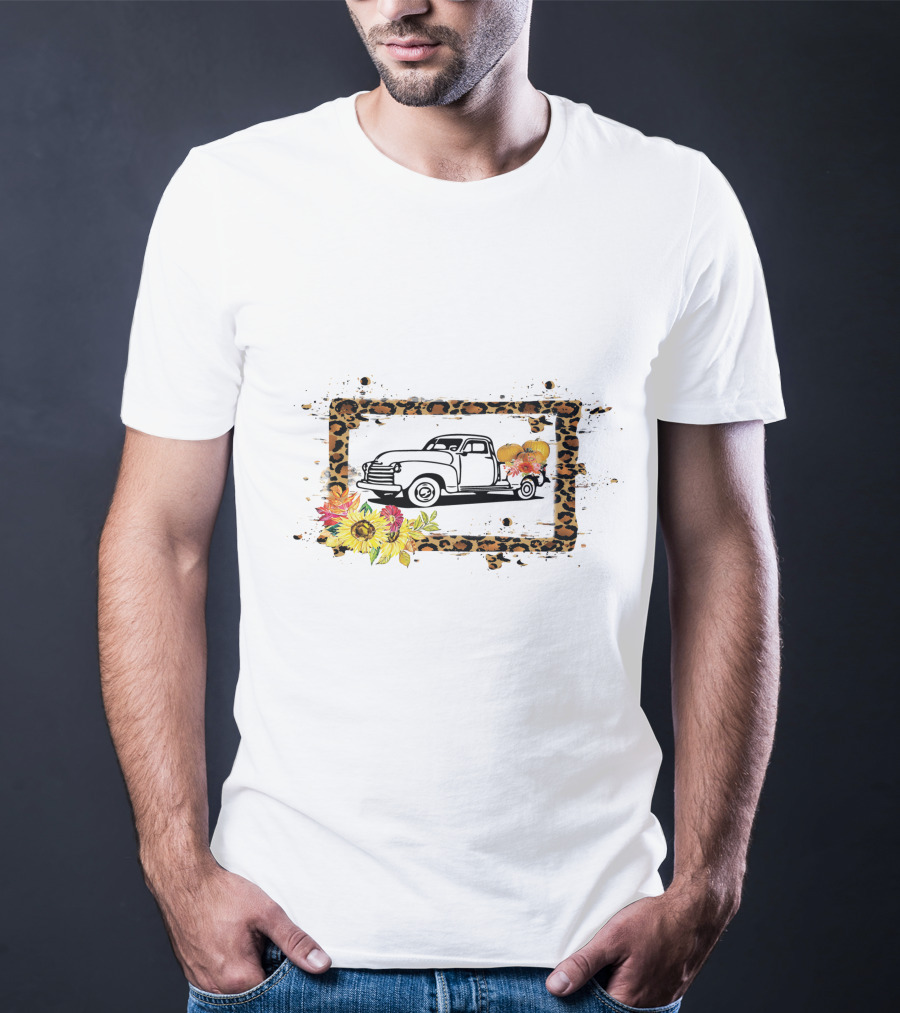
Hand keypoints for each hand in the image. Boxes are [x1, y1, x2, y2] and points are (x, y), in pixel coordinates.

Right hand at [144, 853, 331, 993]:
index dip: (288, 977)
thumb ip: (295, 942)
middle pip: (256, 991)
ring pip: (237, 987)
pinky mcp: (194, 974)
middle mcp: (218, 989)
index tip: (290, 957)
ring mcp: (202, 983)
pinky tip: (235, 944)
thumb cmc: (221, 895)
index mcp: (239, 979)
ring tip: (250, 941)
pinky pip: (220, 981)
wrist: (183, 881)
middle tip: (268, 942)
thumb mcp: (267, 913)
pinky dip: (232, 967)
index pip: (276, 994)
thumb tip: (321, 965)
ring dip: (250, 969)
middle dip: (268, 972)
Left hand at [544, 880, 739, 1006]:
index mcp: (628, 1001)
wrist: (696, 914)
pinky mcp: (668, 992)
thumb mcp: (612, 938)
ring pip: (625, 1002)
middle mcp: (646, 1009)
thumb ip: (583, 964)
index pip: (592, 1010)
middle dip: (594, 992)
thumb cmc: (656, 923)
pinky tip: (625, 963)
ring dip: (612, 986)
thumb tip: (555, 987)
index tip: (566, 985)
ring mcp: (660, 1002)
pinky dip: (629, 982)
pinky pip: (641, 995)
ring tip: (608, 963)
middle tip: (588, 967)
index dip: (577, 998)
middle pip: (609, 1007)